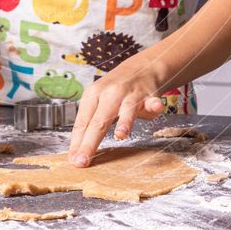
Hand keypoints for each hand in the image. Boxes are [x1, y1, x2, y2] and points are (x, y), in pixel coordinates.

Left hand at [67, 51, 164, 166]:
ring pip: (126, 109)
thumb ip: (90, 124)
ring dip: (124, 122)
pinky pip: (152, 102)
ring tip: (121, 135)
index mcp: (93, 95)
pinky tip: (157, 107)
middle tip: (83, 160)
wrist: (140, 68)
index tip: (73, 161)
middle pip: (99, 121)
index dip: (77, 142)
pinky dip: (155, 104)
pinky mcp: (149, 95)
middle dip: (90, 142)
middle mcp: (110, 93)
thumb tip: (76, 153)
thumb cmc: (114, 92)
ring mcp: (130, 94)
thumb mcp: (97, 102)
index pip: (82, 122)